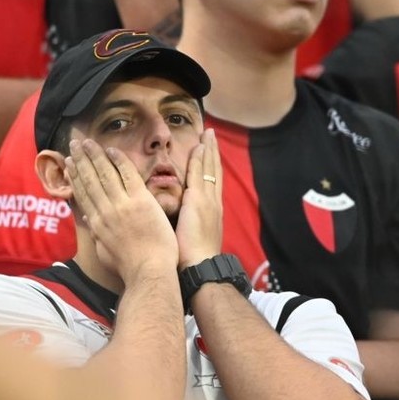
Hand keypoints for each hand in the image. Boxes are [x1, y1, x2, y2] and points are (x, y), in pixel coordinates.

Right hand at [66, 136, 177, 284]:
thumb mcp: (104, 253)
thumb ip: (97, 236)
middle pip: (89, 180)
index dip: (74, 177)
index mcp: (97, 224)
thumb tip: (91, 225)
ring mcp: (122, 205)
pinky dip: (118, 161)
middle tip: (74, 144)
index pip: (83, 194)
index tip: (68, 164)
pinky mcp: (141, 201)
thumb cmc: (129, 267)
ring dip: (94, 155)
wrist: (148, 271)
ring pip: (104, 174)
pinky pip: (127, 175)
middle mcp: (105, 211)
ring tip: (86, 142)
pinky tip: (111, 150)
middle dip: (80, 160)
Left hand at [174, 129, 222, 269]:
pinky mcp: (198, 201)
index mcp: (212, 210)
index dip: (211, 165)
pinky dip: (199, 160)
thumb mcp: (195, 236)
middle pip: (214, 170)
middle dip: (212, 151)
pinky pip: (199, 175)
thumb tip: (184, 219)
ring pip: (208, 169)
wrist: (202, 266)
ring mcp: (208, 200)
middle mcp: (213, 202)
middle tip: (211, 133)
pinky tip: (198, 147)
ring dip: (208, 149)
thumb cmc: (195, 258)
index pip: (212, 181)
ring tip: (207, 133)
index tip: (208, 149)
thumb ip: (191, 223)